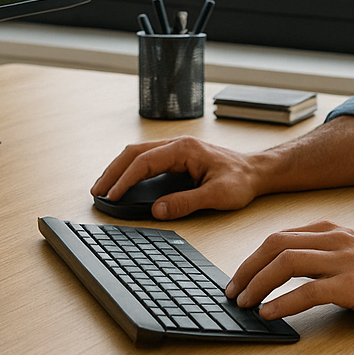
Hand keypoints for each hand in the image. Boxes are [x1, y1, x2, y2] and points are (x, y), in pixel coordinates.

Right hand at [91, 136, 263, 218]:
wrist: (256, 171)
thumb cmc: (241, 180)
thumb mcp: (217, 195)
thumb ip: (186, 202)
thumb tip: (158, 210)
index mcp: (185, 149)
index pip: (145, 161)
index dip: (125, 179)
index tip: (112, 195)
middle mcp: (177, 144)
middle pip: (134, 153)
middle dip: (113, 171)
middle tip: (97, 192)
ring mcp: (176, 148)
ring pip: (137, 154)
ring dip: (118, 169)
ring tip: (104, 188)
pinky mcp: (177, 156)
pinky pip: (146, 159)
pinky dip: (130, 169)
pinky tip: (123, 181)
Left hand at [226, 220, 353, 322]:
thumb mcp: (352, 253)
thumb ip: (322, 256)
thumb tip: (284, 272)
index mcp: (330, 231)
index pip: (279, 237)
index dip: (252, 258)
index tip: (239, 278)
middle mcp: (335, 240)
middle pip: (276, 245)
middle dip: (248, 269)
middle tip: (233, 292)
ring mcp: (345, 260)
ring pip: (287, 263)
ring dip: (259, 284)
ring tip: (246, 303)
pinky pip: (309, 291)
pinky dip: (283, 303)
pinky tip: (270, 313)